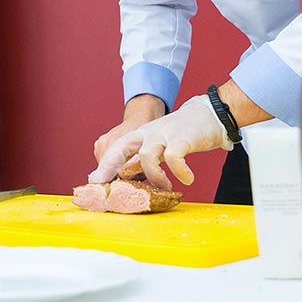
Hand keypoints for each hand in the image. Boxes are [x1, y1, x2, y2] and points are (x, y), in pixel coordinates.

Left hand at [87, 95, 227, 187]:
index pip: (116, 148)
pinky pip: (175, 156)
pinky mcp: (184, 137)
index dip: (104, 165)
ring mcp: (165, 134)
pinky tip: (187, 179)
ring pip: (147, 154)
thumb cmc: (180, 134)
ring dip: (154, 176)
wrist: (207, 114)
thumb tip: (124, 173)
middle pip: (122, 147)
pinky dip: (179, 171)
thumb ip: (140, 158)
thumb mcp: (156, 145)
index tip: (94, 181)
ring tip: (165, 187)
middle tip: (107, 186)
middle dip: (110, 166)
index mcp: (139, 135)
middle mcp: (148, 133)